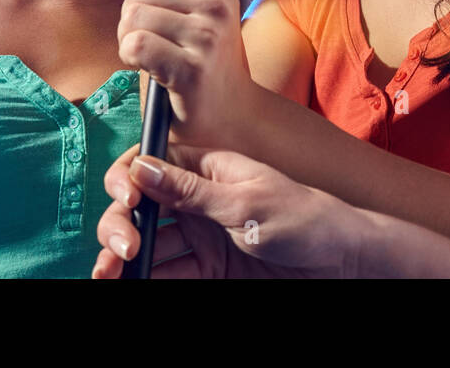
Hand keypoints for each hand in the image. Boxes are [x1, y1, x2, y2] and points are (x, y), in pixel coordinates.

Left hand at [86, 0, 251, 149]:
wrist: (232, 114)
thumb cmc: (210, 58)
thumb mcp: (213, 6)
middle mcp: (217, 3)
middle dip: (130, 16)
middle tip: (156, 41)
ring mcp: (206, 35)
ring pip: (132, 18)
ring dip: (129, 40)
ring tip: (157, 58)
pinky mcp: (191, 67)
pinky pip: (135, 45)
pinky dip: (132, 58)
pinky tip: (153, 72)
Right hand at [92, 143, 364, 278]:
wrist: (340, 262)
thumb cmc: (303, 218)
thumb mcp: (245, 201)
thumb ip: (190, 191)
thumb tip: (141, 167)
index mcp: (207, 170)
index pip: (152, 166)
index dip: (128, 179)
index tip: (125, 199)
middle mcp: (197, 202)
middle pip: (141, 210)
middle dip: (120, 225)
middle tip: (122, 250)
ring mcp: (200, 238)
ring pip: (148, 246)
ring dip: (123, 258)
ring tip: (109, 274)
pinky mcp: (207, 271)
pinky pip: (168, 274)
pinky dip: (146, 279)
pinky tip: (129, 283)